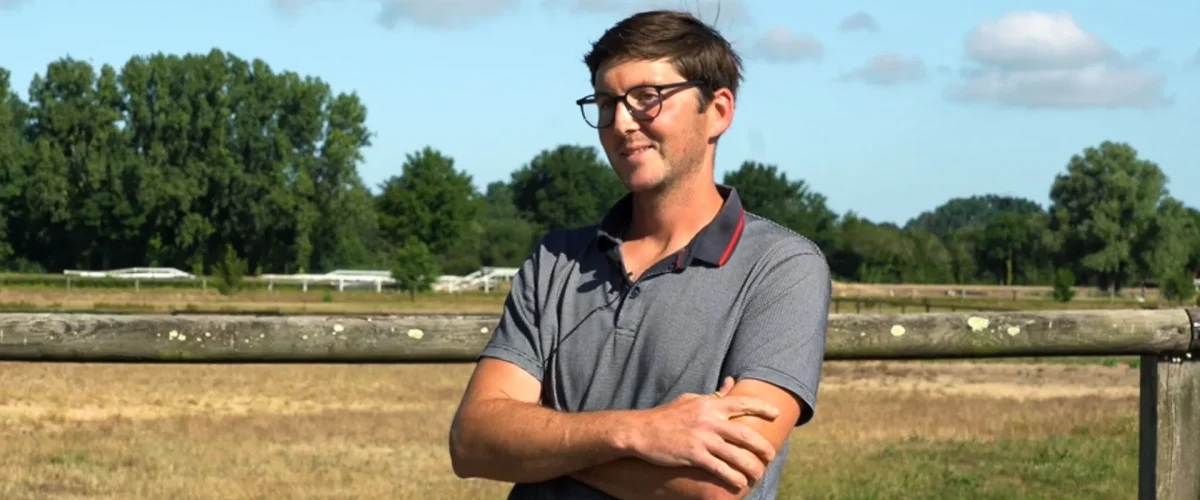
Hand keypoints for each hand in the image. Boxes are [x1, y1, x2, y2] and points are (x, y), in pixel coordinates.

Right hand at [630, 377, 779, 490]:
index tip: (776, 414)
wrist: (641, 431)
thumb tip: (731, 382)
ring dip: (751, 466)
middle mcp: (709, 420)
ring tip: (759, 474)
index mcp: (709, 405)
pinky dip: (732, 477)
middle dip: (762, 446)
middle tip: (771, 454)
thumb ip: (713, 395)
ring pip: (735, 455)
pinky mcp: (693, 455)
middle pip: (745, 434)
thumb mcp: (690, 399)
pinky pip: (719, 468)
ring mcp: (702, 438)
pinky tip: (740, 483)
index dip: (762, 408)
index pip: (741, 404)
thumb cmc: (666, 415)